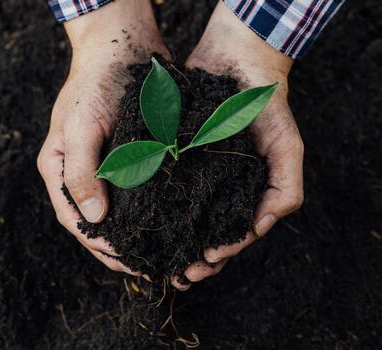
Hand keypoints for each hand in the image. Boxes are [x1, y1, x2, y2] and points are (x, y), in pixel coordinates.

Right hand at [37, 0, 168, 275]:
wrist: (121, 44)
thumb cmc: (93, 84)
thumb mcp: (81, 128)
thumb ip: (83, 174)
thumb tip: (94, 220)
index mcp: (59, 170)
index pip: (75, 222)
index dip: (100, 247)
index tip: (131, 264)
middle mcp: (81, 173)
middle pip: (98, 224)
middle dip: (123, 249)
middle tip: (155, 268)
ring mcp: (106, 165)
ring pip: (121, 212)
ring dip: (141, 235)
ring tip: (167, 255)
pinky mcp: (131, 155)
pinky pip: (140, 192)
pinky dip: (155, 210)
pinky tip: (176, 223)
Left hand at [171, 2, 303, 289]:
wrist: (234, 59)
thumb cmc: (265, 105)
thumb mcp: (286, 146)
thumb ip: (285, 187)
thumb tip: (261, 227)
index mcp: (241, 194)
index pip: (230, 236)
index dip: (218, 254)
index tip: (202, 265)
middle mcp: (213, 188)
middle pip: (199, 234)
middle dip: (187, 257)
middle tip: (174, 273)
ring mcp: (188, 174)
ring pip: (174, 218)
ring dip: (165, 240)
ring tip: (152, 257)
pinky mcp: (163, 156)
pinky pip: (153, 186)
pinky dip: (146, 205)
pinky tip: (135, 219)